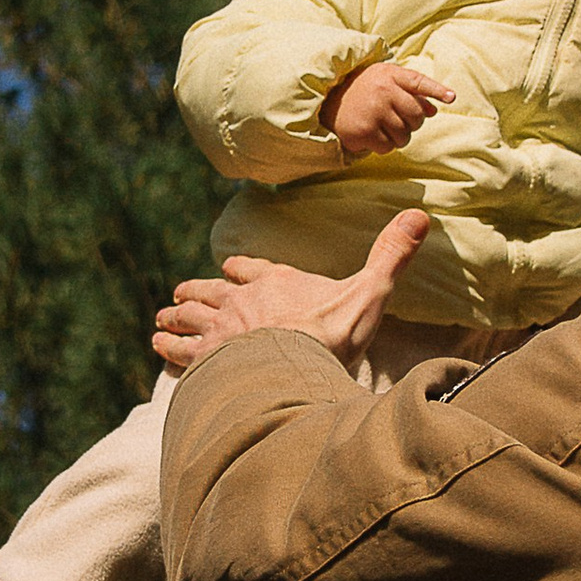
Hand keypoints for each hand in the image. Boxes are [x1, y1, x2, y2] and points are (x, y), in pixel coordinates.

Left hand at [153, 209, 430, 373]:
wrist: (298, 365)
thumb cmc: (334, 330)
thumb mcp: (370, 289)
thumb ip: (391, 255)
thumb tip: (419, 214)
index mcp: (276, 282)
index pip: (252, 269)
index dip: (241, 269)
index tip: (229, 268)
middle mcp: (241, 301)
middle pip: (211, 292)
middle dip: (195, 293)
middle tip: (177, 296)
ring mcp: (220, 330)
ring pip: (190, 319)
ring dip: (175, 318)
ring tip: (161, 322)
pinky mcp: (206, 360)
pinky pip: (182, 352)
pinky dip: (171, 351)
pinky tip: (162, 352)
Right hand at [321, 60, 456, 156]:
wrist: (328, 99)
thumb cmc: (363, 90)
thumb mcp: (386, 80)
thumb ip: (412, 91)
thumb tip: (435, 110)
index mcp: (390, 76)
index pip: (419, 82)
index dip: (437, 90)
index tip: (452, 97)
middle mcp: (383, 92)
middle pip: (416, 118)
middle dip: (411, 124)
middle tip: (394, 118)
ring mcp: (373, 112)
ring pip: (404, 136)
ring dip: (397, 137)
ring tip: (382, 126)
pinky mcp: (364, 131)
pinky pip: (388, 148)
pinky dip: (383, 146)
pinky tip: (371, 134)